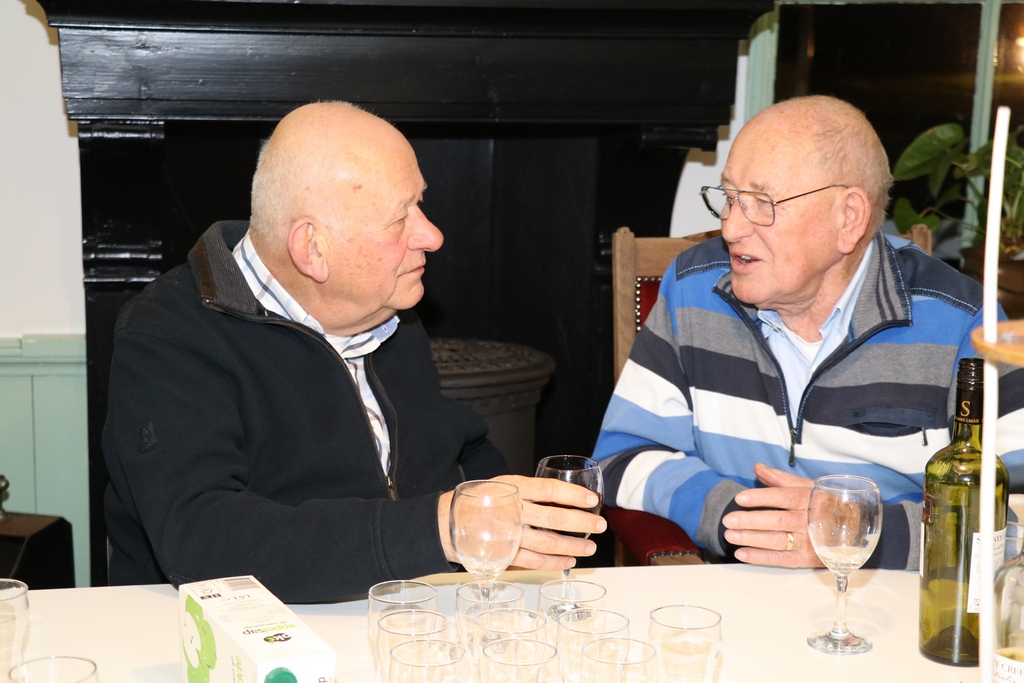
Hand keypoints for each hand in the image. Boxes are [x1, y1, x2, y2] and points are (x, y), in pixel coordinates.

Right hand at [437, 475, 605, 570]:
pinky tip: (568, 560)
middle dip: (582, 523)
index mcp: (513, 488)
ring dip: (573, 546)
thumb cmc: (479, 501)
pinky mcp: (504, 555)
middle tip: (600, 525)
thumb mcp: (502, 486)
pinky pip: (534, 561)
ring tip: (590, 547)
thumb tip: (563, 498)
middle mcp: (512, 511)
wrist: (445, 521)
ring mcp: (508, 535)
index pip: (550, 489)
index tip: (592, 500)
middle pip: (554, 518)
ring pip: (548, 543)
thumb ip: (527, 492)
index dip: (574, 494)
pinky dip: (554, 562)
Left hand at [721, 463, 823, 568]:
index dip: (760, 497)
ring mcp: (808, 541)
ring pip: (777, 540)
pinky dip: (760, 557)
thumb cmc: (826, 504)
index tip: (740, 498)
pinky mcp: (806, 559)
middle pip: (777, 520)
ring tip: (730, 536)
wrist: (856, 528)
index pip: (782, 497)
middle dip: (751, 521)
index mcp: (807, 499)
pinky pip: (781, 559)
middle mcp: (807, 521)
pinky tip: (742, 554)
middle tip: (728, 520)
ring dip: (752, 539)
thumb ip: (780, 479)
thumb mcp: (808, 487)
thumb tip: (757, 468)